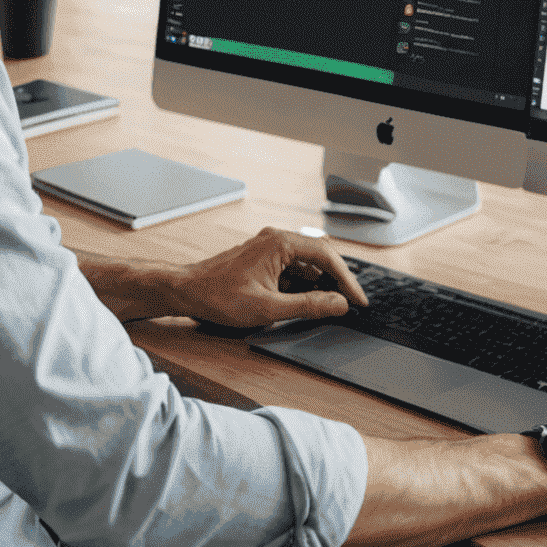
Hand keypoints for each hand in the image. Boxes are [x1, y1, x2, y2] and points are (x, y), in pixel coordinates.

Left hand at [174, 228, 368, 328]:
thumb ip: (308, 305)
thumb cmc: (219, 297)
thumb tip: (339, 304)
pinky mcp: (264, 258)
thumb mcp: (268, 308)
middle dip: (338, 279)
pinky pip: (293, 267)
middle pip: (320, 255)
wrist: (186, 291)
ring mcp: (269, 247)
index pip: (327, 255)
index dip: (347, 279)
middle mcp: (276, 239)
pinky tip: (308, 301)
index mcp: (280, 243)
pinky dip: (305, 283)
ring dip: (321, 283)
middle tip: (351, 303)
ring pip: (307, 262)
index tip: (359, 300)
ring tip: (332, 305)